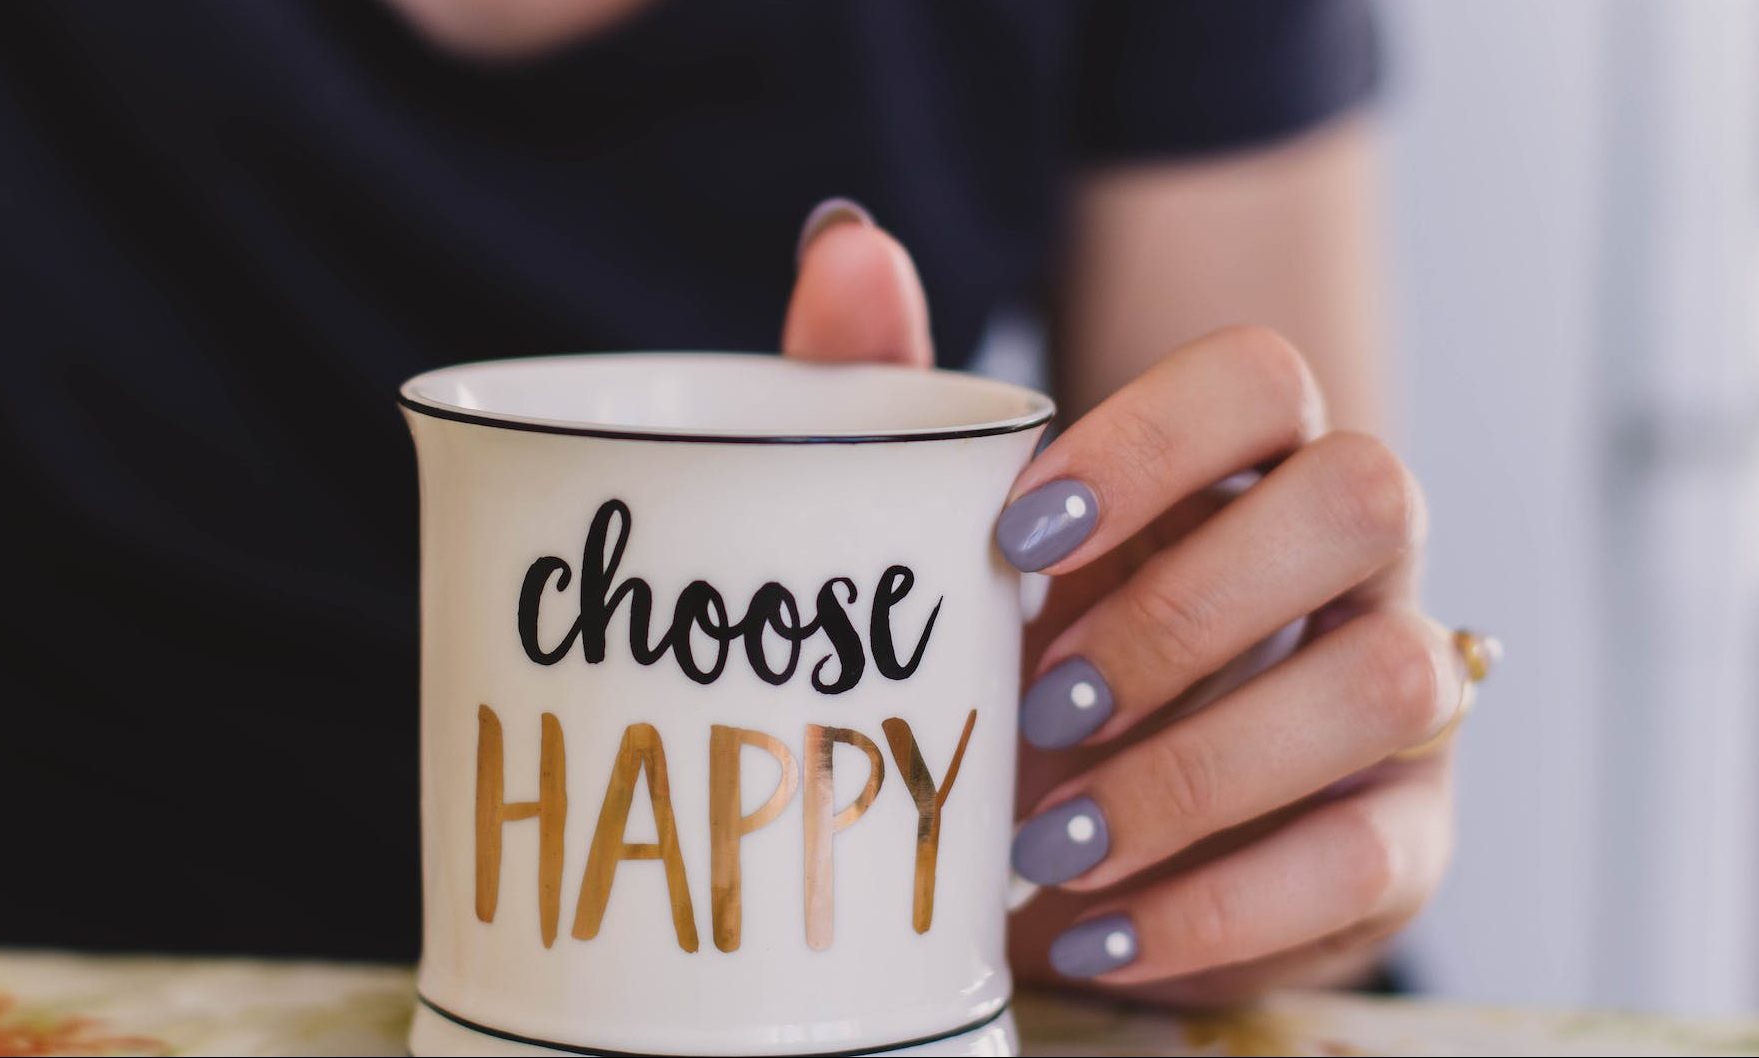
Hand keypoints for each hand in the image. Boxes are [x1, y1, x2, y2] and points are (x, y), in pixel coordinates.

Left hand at [781, 200, 1467, 1005]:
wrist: (1081, 843)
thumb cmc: (1018, 657)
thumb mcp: (940, 546)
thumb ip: (890, 399)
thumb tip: (847, 243)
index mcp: (1242, 462)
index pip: (1262, 379)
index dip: (1153, 439)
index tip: (1016, 535)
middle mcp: (1353, 557)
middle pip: (1364, 497)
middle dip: (1187, 608)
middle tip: (1040, 703)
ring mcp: (1399, 693)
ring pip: (1387, 681)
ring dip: (1199, 769)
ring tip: (1051, 842)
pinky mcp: (1403, 837)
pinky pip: (1365, 860)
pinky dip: (1219, 906)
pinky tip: (1099, 929)